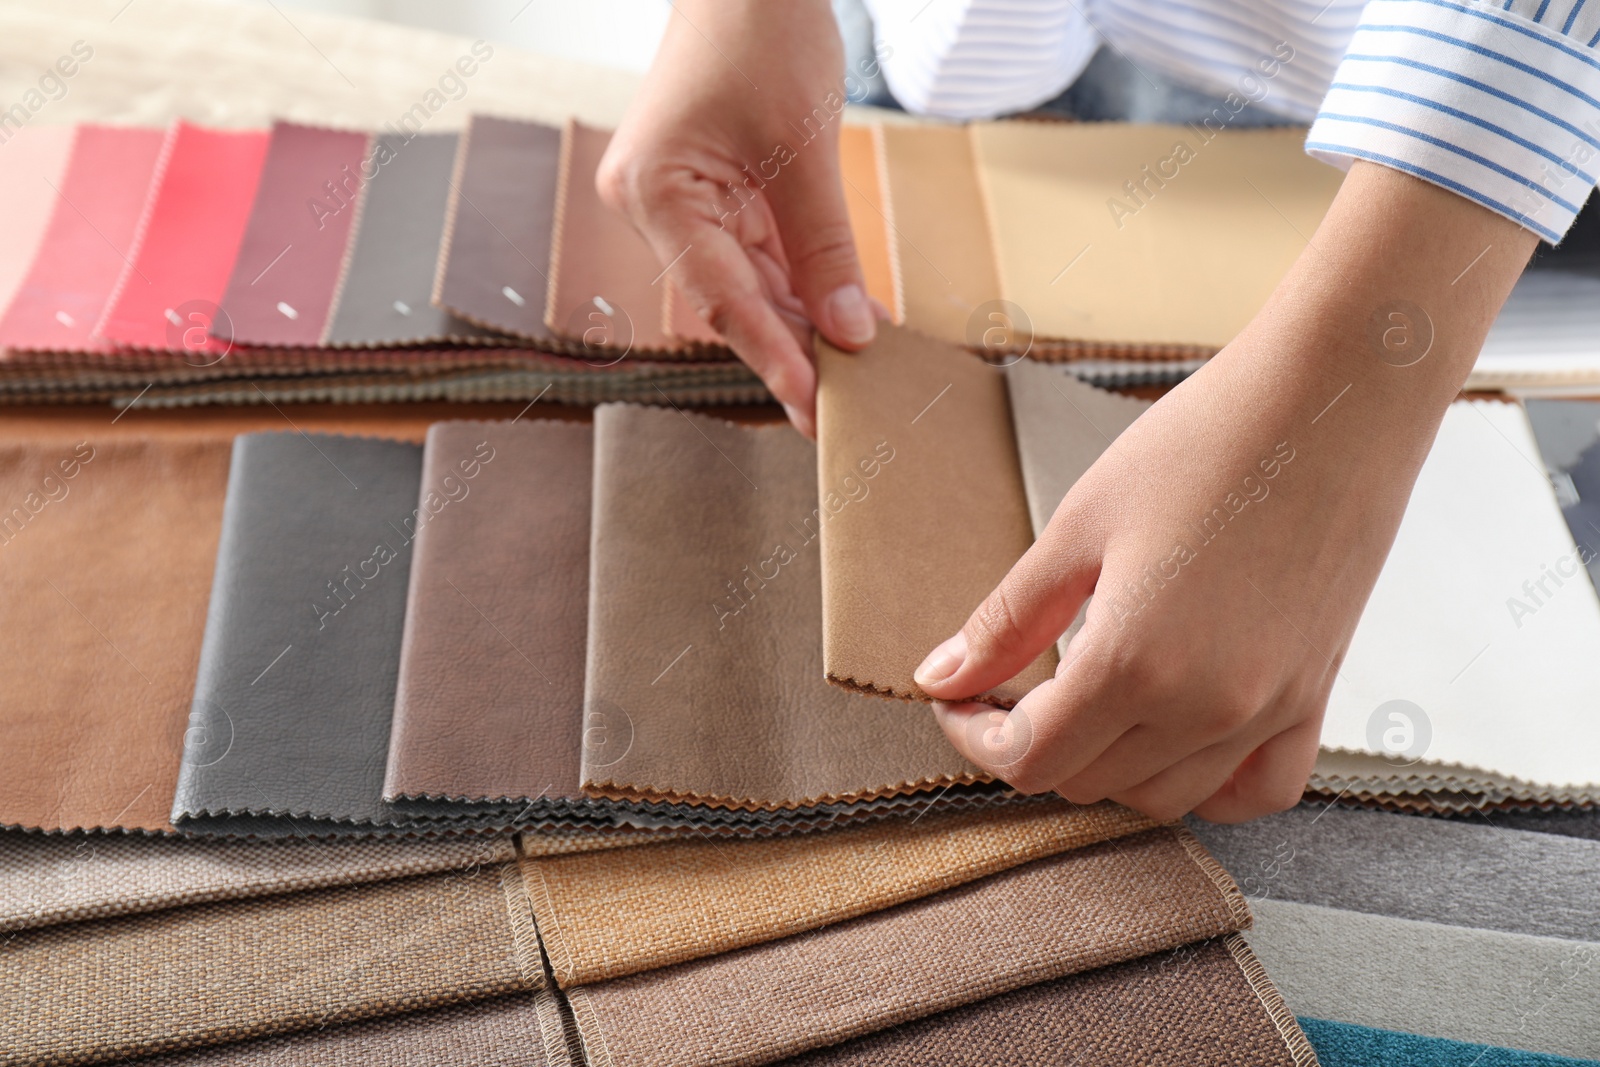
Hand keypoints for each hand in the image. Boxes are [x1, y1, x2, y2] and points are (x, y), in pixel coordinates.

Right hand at [598, 0, 876, 436]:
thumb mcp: (805, 147)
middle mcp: (651, 206)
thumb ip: (825, 247)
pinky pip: (754, 256)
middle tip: (841, 410)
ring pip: (744, 285)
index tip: (813, 407)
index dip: (773, 355)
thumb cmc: (761, 32)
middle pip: (728, 300)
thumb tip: (850, 332)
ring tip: (854, 372)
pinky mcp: (705, 196)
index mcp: (655, 193)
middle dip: (790, 349)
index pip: (720, 297)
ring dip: (800, 323)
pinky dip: (799, 286)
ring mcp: (676, 203)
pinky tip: (843, 319)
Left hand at [917, 162, 1537, 822]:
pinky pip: (1260, 789)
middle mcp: (1204, 708)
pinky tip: (1174, 737)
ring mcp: (1268, 710)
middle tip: (1012, 683)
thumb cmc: (1204, 443)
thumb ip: (1008, 619)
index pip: (1028, 758)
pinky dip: (1209, 785)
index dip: (975, 736)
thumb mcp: (1080, 527)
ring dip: (1108, 766)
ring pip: (1163, 798)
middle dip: (1032, 743)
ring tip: (1086, 698)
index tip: (959, 697)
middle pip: (1087, 782)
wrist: (1334, 398)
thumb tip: (941, 677)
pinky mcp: (1315, 694)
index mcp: (1133, 664)